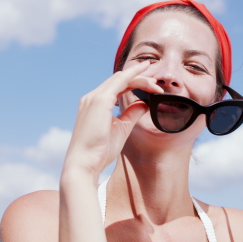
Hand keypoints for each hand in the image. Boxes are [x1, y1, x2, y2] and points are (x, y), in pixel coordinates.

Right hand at [62, 61, 162, 178]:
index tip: (152, 86)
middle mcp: (92, 97)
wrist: (84, 164)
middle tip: (157, 85)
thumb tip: (145, 103)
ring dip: (140, 78)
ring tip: (156, 84)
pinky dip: (134, 77)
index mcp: (95, 104)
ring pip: (121, 78)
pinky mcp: (99, 101)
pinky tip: (148, 82)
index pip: (117, 86)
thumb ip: (132, 113)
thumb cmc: (100, 151)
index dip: (134, 82)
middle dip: (140, 78)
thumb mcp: (121, 128)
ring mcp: (94, 97)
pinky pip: (120, 82)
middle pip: (119, 79)